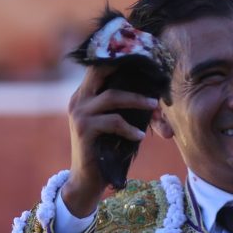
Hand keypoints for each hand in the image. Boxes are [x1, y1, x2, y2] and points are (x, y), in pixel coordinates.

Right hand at [63, 65, 159, 215]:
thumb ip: (125, 110)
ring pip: (112, 96)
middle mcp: (78, 100)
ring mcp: (79, 114)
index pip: (98, 68)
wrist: (87, 180)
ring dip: (136, 100)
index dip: (116, 58)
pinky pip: (113, 122)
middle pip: (101, 72)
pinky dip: (129, 128)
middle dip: (125, 68)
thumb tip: (154, 102)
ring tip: (154, 105)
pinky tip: (140, 136)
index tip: (138, 53)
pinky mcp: (84, 130)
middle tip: (149, 69)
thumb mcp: (114, 126)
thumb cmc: (105, 151)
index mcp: (84, 95)